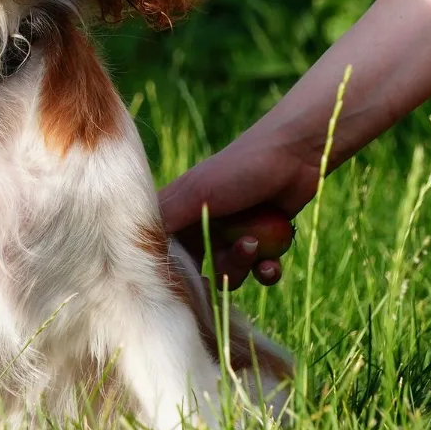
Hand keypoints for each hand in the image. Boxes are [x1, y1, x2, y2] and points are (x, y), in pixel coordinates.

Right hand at [159, 126, 322, 289]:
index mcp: (180, 212)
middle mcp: (203, 225)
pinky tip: (273, 265)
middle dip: (218, 269)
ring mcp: (233, 234)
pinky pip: (258, 271)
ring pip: (230, 273)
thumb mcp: (197, 192)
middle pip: (199, 269)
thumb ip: (167, 221)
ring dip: (243, 267)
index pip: (166, 252)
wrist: (296, 152)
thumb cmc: (240, 168)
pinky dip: (266, 272)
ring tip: (257, 249)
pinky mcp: (263, 241)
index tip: (192, 277)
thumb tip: (134, 252)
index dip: (176, 270)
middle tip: (239, 250)